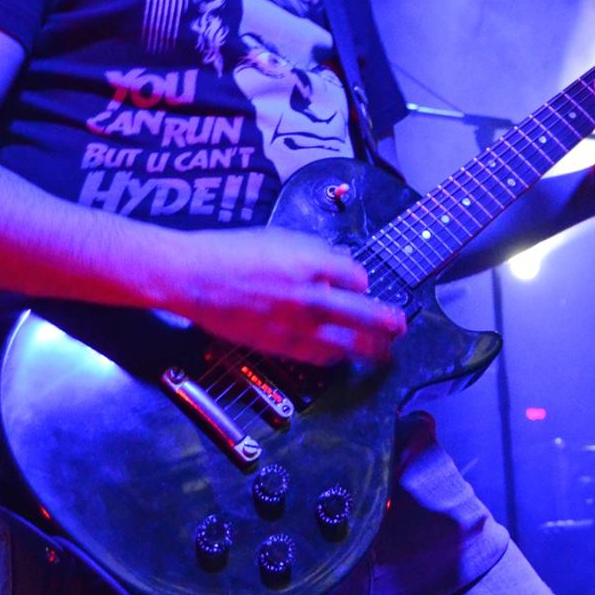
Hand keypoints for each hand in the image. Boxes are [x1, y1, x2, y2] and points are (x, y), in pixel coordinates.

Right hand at [164, 227, 404, 365]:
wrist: (194, 276)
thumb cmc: (232, 252)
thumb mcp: (281, 237)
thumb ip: (315, 252)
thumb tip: (339, 264)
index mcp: (313, 263)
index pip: (358, 276)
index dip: (362, 281)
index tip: (362, 285)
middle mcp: (310, 295)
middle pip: (365, 314)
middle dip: (388, 323)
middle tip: (400, 327)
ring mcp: (296, 324)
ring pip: (346, 343)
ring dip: (369, 349)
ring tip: (383, 353)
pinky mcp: (279, 344)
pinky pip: (317, 356)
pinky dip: (334, 357)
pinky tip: (341, 357)